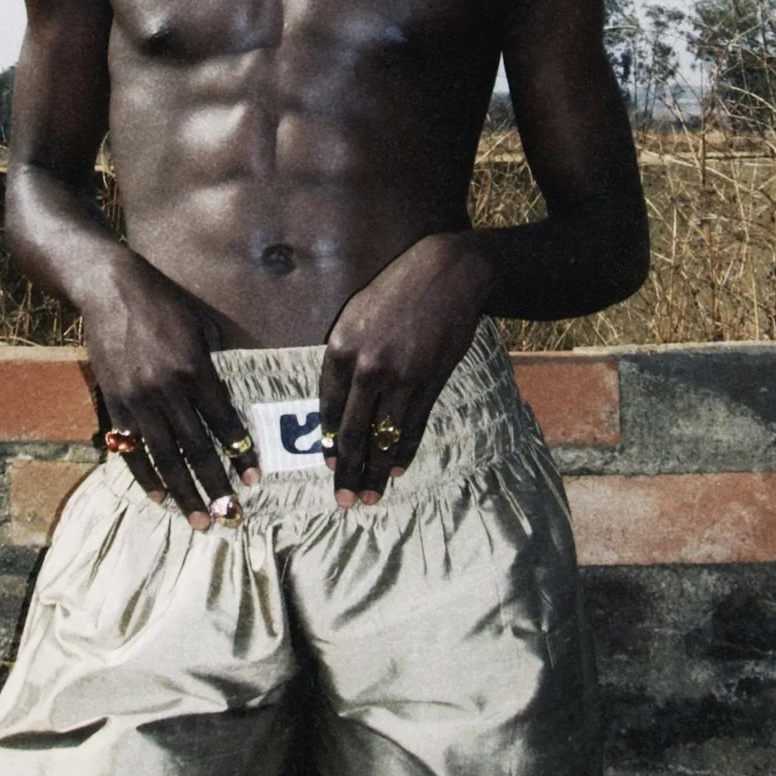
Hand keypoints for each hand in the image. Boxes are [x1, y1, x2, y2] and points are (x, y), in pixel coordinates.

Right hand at [82, 253, 259, 528]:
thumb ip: (213, 364)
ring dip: (183, 492)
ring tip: (199, 520)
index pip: (222, 422)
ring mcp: (136, 399)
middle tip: (229, 516)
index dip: (240, 453)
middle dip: (214, 486)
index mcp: (193, 368)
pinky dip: (145, 476)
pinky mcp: (114, 403)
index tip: (254, 479)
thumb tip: (230, 400)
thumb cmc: (162, 302)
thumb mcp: (200, 325)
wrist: (108, 289)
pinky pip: (131, 449)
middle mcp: (166, 389)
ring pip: (163, 457)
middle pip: (195, 449)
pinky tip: (159, 497)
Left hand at [319, 233, 490, 507]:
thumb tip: (341, 400)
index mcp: (342, 348)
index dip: (329, 441)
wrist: (446, 275)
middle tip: (344, 500)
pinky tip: (397, 468)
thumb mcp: (356, 315)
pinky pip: (412, 425)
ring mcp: (400, 377)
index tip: (329, 464)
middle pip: (353, 431)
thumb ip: (345, 356)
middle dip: (347, 470)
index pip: (329, 407)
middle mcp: (367, 367)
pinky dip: (403, 450)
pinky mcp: (429, 381)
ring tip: (371, 496)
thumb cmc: (397, 292)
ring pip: (383, 436)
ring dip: (376, 471)